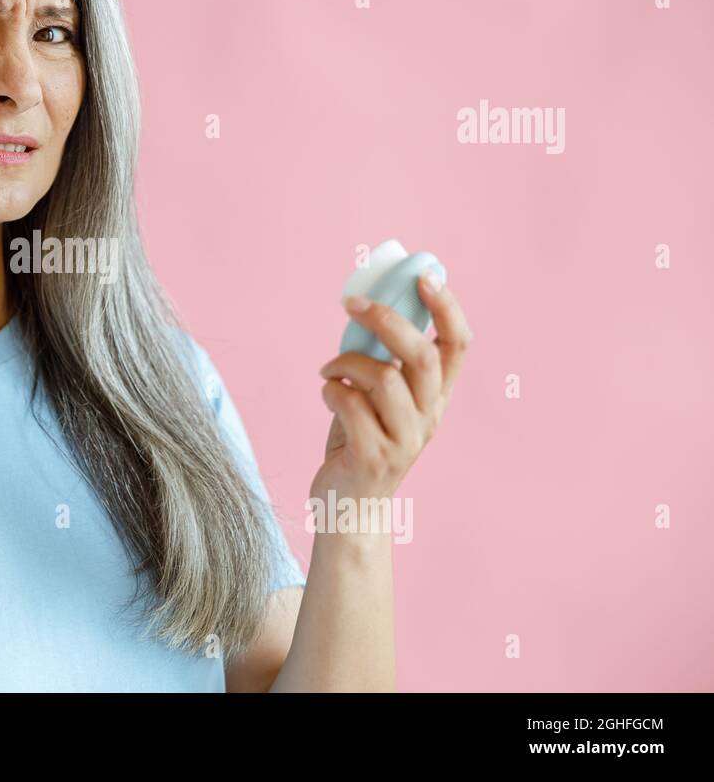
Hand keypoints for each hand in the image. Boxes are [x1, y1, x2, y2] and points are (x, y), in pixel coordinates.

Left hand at [312, 271, 471, 502]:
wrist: (350, 508)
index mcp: (434, 397)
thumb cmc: (359, 443)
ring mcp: (405, 440)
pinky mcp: (374, 457)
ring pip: (383, 378)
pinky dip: (331, 390)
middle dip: (385, 320)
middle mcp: (428, 417)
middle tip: (350, 304)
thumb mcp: (378, 399)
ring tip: (328, 371)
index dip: (447, 307)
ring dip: (345, 362)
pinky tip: (326, 394)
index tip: (425, 275)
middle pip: (422, 356)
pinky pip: (351, 405)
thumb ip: (380, 362)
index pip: (458, 345)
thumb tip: (365, 309)